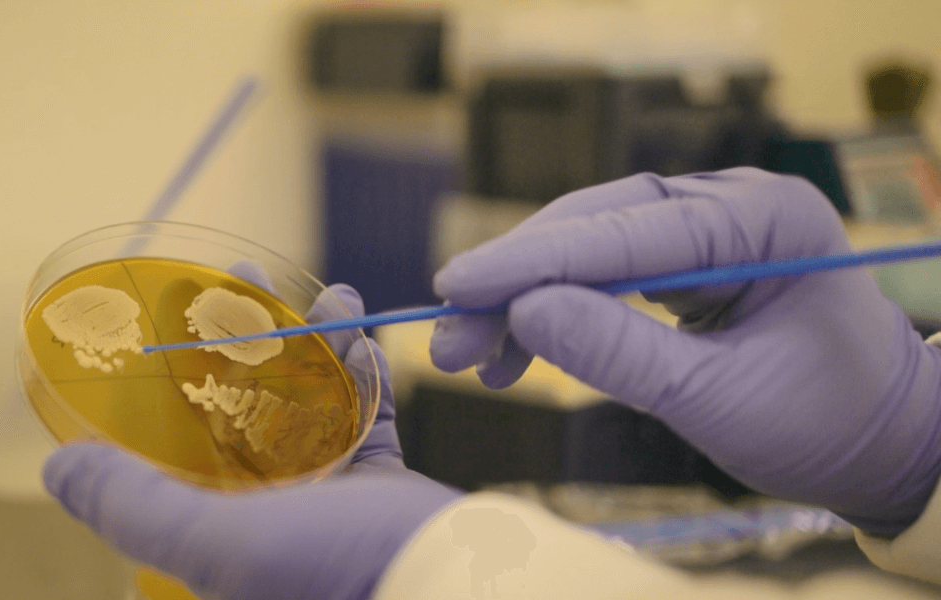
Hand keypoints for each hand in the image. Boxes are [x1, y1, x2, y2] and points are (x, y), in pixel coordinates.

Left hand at [44, 279, 460, 599]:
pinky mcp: (381, 489)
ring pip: (309, 407)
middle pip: (246, 412)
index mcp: (223, 537)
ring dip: (312, 346)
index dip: (176, 378)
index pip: (183, 447)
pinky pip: (366, 419)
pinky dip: (363, 376)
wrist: (463, 589)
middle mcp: (271, 518)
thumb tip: (59, 470)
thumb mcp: (221, 544)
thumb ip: (138, 507)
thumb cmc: (338, 573)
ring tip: (321, 295)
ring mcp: (330, 501)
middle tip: (242, 283)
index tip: (175, 318)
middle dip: (245, 342)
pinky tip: (358, 331)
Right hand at [430, 167, 940, 534]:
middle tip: (450, 338)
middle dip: (516, 284)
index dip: (532, 259)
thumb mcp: (718, 400)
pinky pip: (604, 277)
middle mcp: (730, 206)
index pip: (626, 229)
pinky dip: (556, 316)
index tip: (457, 285)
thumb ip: (620, 354)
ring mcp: (706, 230)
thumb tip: (526, 313)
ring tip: (471, 358)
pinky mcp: (685, 263)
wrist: (880, 444)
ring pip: (587, 251)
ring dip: (524, 303)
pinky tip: (515, 357)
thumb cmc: (823, 424)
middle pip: (595, 229)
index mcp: (762, 220)